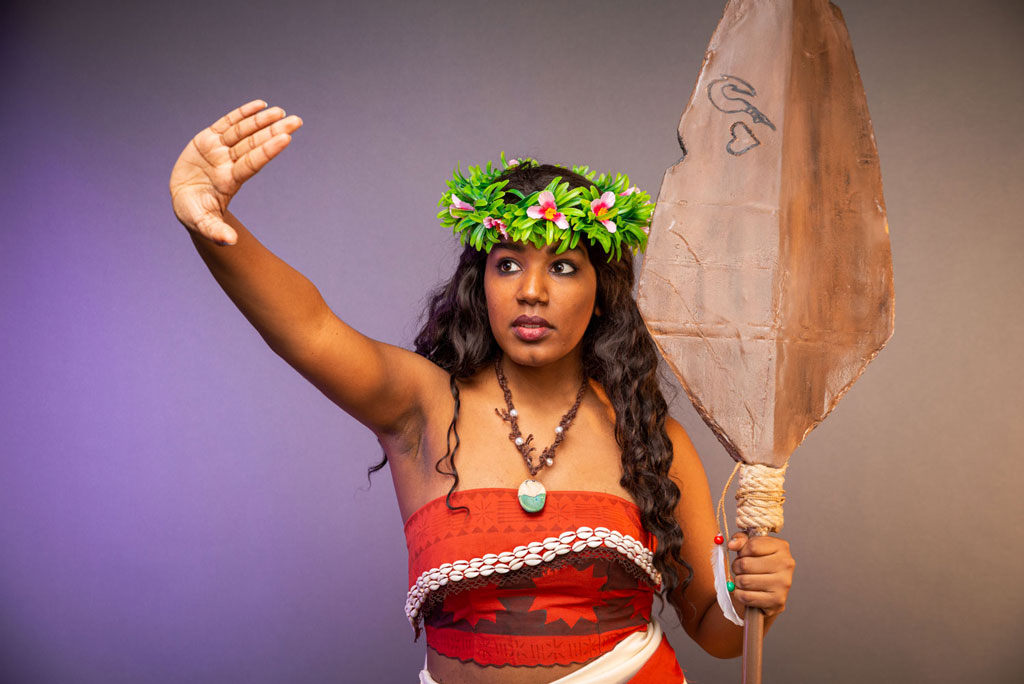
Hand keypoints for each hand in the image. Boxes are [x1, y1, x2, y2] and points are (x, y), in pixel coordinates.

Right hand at [169, 100, 302, 243]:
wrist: (185, 201)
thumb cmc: (195, 214)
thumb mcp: (202, 223)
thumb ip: (216, 231)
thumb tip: (230, 242)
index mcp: (229, 181)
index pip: (252, 163)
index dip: (267, 150)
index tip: (286, 138)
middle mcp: (228, 163)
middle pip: (254, 144)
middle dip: (274, 131)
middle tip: (296, 121)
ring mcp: (219, 150)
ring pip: (243, 131)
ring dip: (261, 121)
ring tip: (280, 111)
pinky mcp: (208, 140)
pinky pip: (227, 123)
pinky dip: (242, 114)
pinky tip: (261, 105)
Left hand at [728, 532, 794, 617]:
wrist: (769, 591)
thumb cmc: (758, 564)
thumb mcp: (750, 546)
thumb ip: (741, 539)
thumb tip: (732, 544)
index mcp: (781, 547)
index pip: (752, 546)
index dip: (741, 551)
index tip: (742, 554)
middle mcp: (786, 564)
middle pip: (745, 564)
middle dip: (737, 567)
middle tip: (740, 569)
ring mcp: (783, 583)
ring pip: (744, 581)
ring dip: (738, 582)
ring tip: (744, 580)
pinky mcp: (777, 601)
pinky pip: (747, 597)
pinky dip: (740, 594)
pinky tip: (745, 591)